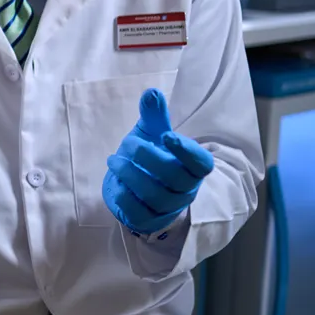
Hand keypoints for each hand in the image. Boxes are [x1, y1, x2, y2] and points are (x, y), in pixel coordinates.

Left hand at [103, 88, 214, 235]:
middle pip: (174, 176)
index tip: (167, 135)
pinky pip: (138, 213)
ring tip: (113, 160)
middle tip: (128, 143)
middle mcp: (185, 189)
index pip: (201, 163)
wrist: (135, 187)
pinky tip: (116, 183)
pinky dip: (124, 196)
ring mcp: (168, 208)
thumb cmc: (149, 157)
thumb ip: (154, 115)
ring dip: (130, 174)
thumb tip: (152, 93)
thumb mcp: (151, 133)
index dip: (188, 151)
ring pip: (154, 195)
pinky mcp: (149, 221)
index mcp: (192, 167)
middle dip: (147, 156)